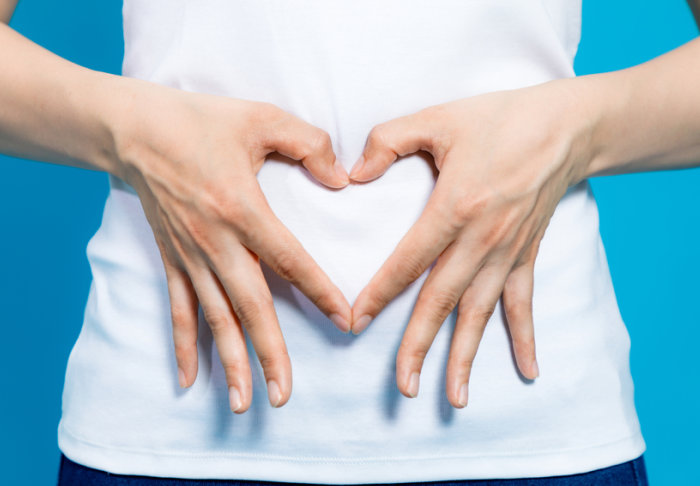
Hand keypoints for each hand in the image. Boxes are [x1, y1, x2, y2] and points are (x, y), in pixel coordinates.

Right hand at [112, 81, 351, 412]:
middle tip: (284, 395)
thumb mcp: (261, 118)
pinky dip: (184, 345)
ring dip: (230, 362)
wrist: (133, 129)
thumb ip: (309, 144)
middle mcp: (215, 241)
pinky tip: (189, 380)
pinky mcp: (171, 259)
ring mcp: (190, 255)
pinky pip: (178, 308)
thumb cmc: (199, 120)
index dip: (320, 292)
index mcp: (242, 208)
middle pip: (249, 307)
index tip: (345, 322)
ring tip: (244, 403)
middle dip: (269, 353)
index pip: (290, 261)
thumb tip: (342, 179)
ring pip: (214, 318)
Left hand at [348, 79, 592, 407]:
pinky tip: (527, 371)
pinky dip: (524, 337)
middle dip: (419, 346)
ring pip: (480, 313)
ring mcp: (508, 252)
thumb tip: (352, 173)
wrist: (565, 126)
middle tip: (403, 387)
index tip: (354, 323)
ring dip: (466, 356)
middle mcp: (482, 239)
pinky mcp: (526, 255)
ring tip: (455, 397)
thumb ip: (388, 140)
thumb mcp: (437, 118)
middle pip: (442, 301)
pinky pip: (524, 303)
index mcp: (455, 207)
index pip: (407, 262)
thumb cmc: (499, 119)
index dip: (378, 294)